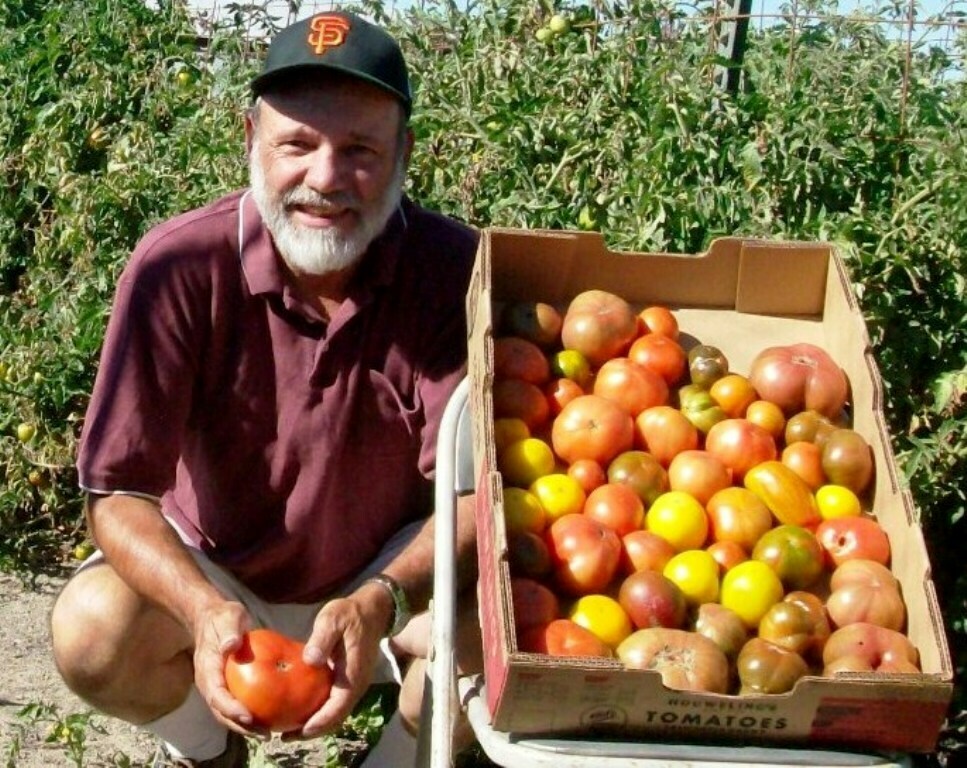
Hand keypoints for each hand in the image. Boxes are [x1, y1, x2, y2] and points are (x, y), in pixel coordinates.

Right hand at [189, 600, 268, 737]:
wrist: (212, 618)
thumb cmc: (222, 617)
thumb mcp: (227, 617)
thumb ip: (229, 630)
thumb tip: (230, 645)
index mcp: (207, 669)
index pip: (216, 695)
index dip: (231, 708)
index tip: (248, 716)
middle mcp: (209, 683)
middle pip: (221, 712)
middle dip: (241, 726)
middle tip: (265, 733)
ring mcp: (216, 687)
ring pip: (227, 713)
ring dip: (246, 726)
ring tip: (269, 732)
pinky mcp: (226, 687)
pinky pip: (235, 705)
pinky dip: (248, 716)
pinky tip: (268, 718)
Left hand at [285, 585, 391, 738]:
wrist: (372, 609)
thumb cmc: (350, 613)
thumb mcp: (333, 619)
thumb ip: (322, 639)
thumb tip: (310, 660)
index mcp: (354, 674)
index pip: (338, 707)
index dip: (319, 722)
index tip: (299, 730)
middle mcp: (357, 685)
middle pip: (336, 717)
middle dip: (313, 730)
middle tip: (286, 737)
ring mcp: (355, 684)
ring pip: (336, 713)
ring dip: (316, 723)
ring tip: (290, 729)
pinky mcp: (350, 681)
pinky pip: (336, 703)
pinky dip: (320, 712)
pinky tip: (301, 709)